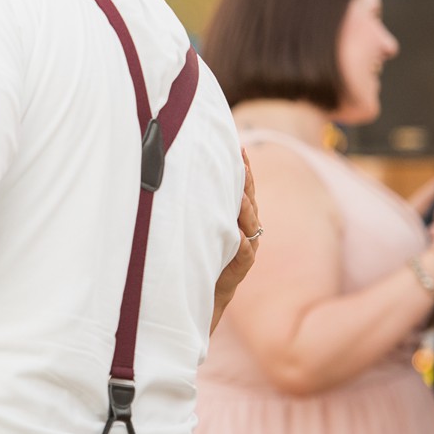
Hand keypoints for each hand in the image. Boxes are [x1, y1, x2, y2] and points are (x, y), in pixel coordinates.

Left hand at [213, 149, 260, 330]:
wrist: (201, 287)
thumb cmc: (200, 249)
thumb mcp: (201, 221)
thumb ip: (201, 200)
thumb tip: (183, 169)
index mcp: (239, 214)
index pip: (244, 186)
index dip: (243, 167)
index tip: (238, 147)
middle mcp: (247, 227)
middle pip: (249, 200)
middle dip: (246, 181)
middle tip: (241, 163)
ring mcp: (248, 245)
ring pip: (250, 223)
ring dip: (245, 209)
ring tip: (240, 195)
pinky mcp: (242, 265)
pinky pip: (244, 251)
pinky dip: (241, 243)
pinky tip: (238, 235)